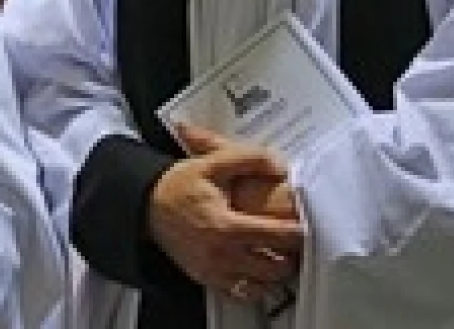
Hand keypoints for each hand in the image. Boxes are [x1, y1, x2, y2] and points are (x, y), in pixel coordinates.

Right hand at [146, 124, 303, 302]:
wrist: (146, 204)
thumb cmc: (180, 184)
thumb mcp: (212, 163)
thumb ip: (248, 159)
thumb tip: (280, 165)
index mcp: (226, 226)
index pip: (276, 236)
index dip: (297, 231)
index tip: (306, 225)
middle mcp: (222, 254)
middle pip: (274, 267)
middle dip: (290, 255)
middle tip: (295, 241)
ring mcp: (214, 270)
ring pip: (260, 285)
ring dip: (274, 273)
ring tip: (280, 256)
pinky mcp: (206, 279)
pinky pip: (240, 293)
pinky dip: (255, 287)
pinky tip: (258, 271)